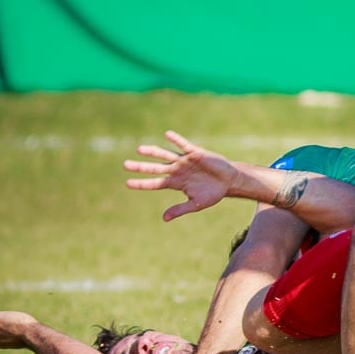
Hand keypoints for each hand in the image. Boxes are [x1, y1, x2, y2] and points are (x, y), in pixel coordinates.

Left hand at [124, 130, 240, 220]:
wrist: (229, 182)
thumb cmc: (212, 193)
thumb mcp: (195, 204)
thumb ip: (179, 210)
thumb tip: (164, 219)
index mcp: (175, 183)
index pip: (155, 183)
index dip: (142, 183)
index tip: (127, 183)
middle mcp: (177, 170)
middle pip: (155, 168)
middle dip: (141, 167)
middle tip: (125, 165)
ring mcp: (185, 161)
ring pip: (165, 155)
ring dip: (153, 152)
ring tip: (139, 150)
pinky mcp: (196, 153)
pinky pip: (184, 145)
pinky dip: (176, 140)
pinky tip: (167, 134)